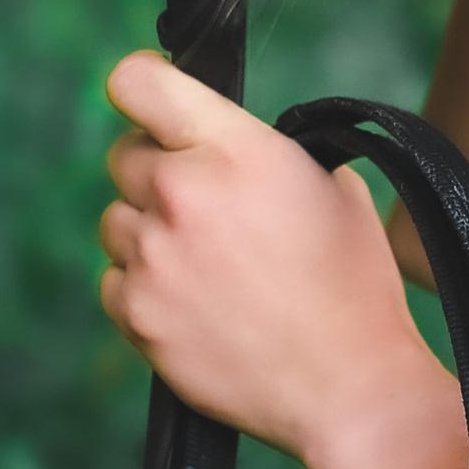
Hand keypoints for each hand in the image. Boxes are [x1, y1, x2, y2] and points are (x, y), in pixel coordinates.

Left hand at [98, 54, 441, 468]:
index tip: (155, 101)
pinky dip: (143, 285)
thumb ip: (262, 150)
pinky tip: (195, 301)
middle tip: (204, 202)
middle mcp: (182, 196)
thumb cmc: (353, 282)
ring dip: (149, 230)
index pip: (137, 83)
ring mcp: (152, 260)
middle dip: (159, 169)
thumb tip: (221, 144)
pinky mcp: (136, 316)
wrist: (348, 385)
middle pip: (123, 155)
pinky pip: (114, 279)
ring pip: (116, 220)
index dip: (142, 85)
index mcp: (234, 150)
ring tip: (208, 262)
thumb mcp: (331, 184)